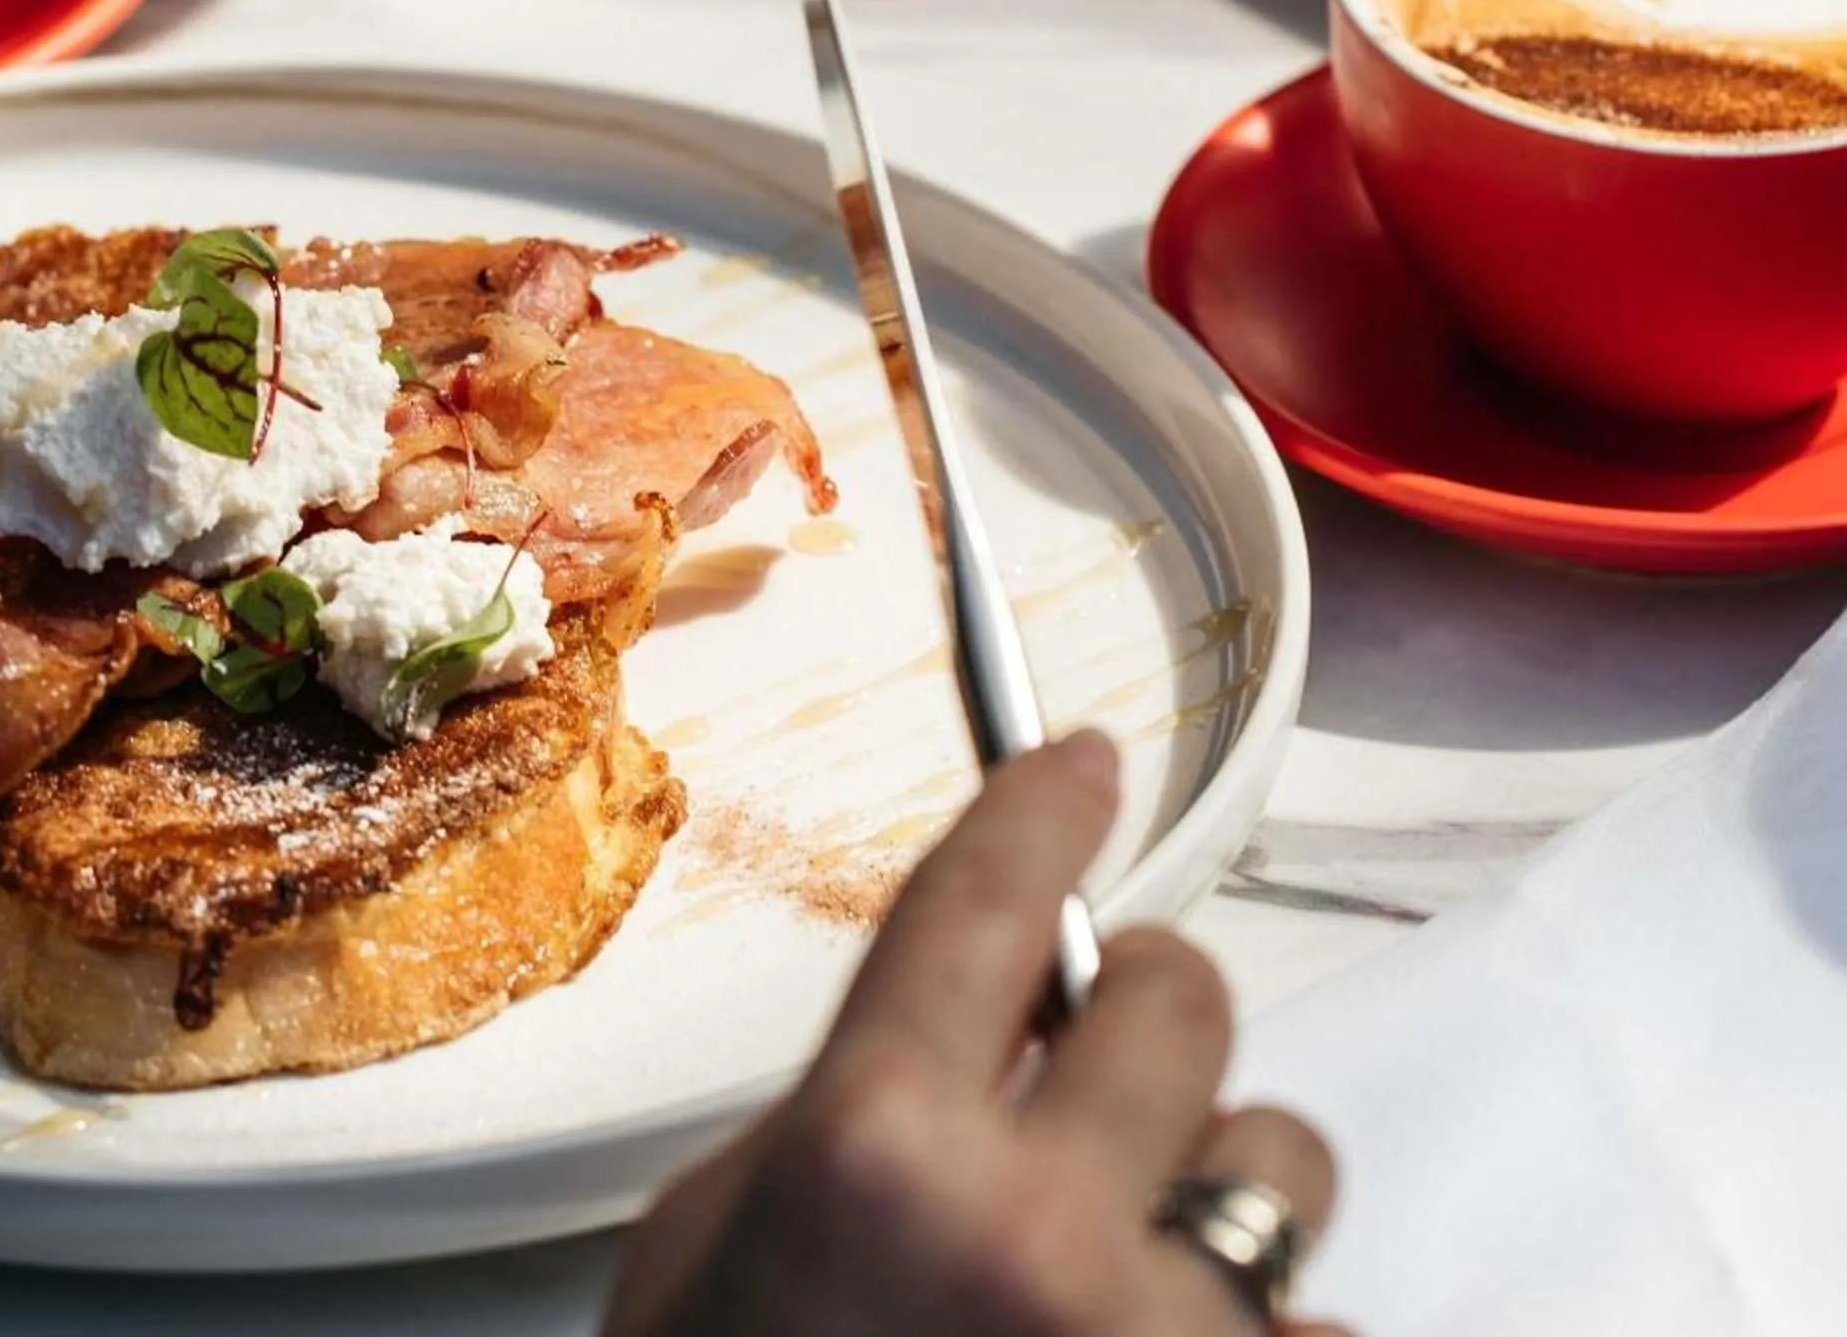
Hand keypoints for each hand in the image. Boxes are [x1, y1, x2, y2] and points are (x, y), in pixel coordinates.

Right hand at [607, 732, 1341, 1336]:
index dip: (1042, 807)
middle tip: (1091, 1053)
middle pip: (1180, 997)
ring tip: (1126, 1255)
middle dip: (1138, 1003)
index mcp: (873, 1146)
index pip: (984, 902)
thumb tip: (996, 1034)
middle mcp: (1036, 1226)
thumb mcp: (723, 1235)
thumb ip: (858, 1111)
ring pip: (1282, 1153)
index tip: (1085, 764)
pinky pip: (1322, 1325)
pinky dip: (1257, 1329)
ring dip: (1212, 1175)